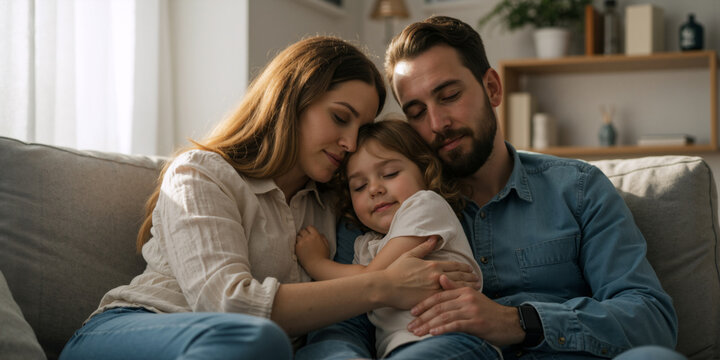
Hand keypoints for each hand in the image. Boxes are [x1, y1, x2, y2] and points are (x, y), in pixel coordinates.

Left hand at [295, 226, 329, 268]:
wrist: (317, 266)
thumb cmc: (323, 256)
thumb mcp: (327, 245)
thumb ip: (323, 238)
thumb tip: (320, 234)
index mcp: (316, 235)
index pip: (309, 227)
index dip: (309, 230)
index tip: (309, 233)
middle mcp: (308, 237)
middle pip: (302, 230)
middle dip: (304, 233)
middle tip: (305, 238)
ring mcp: (301, 242)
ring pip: (298, 236)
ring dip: (300, 238)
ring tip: (302, 243)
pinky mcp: (297, 248)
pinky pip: (295, 242)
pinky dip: (297, 244)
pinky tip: (300, 248)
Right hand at [382, 236, 478, 309]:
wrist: (386, 287)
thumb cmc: (395, 271)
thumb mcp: (410, 255)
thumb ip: (424, 247)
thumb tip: (434, 238)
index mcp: (432, 264)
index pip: (454, 265)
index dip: (465, 268)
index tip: (471, 269)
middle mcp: (436, 276)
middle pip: (459, 277)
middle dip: (470, 278)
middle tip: (478, 279)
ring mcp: (434, 289)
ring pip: (457, 288)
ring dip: (468, 288)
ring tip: (476, 289)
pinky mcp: (430, 300)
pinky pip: (448, 299)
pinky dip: (457, 298)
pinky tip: (462, 300)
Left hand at [406, 276, 524, 346]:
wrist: (510, 322)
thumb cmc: (488, 311)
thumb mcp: (472, 296)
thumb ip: (456, 287)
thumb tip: (441, 277)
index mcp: (464, 291)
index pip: (439, 296)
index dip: (424, 304)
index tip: (412, 312)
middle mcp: (466, 298)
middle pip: (439, 307)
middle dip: (423, 317)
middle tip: (410, 326)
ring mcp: (471, 310)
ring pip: (445, 316)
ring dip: (429, 325)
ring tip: (417, 333)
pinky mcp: (476, 322)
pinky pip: (456, 325)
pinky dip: (443, 329)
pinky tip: (433, 333)